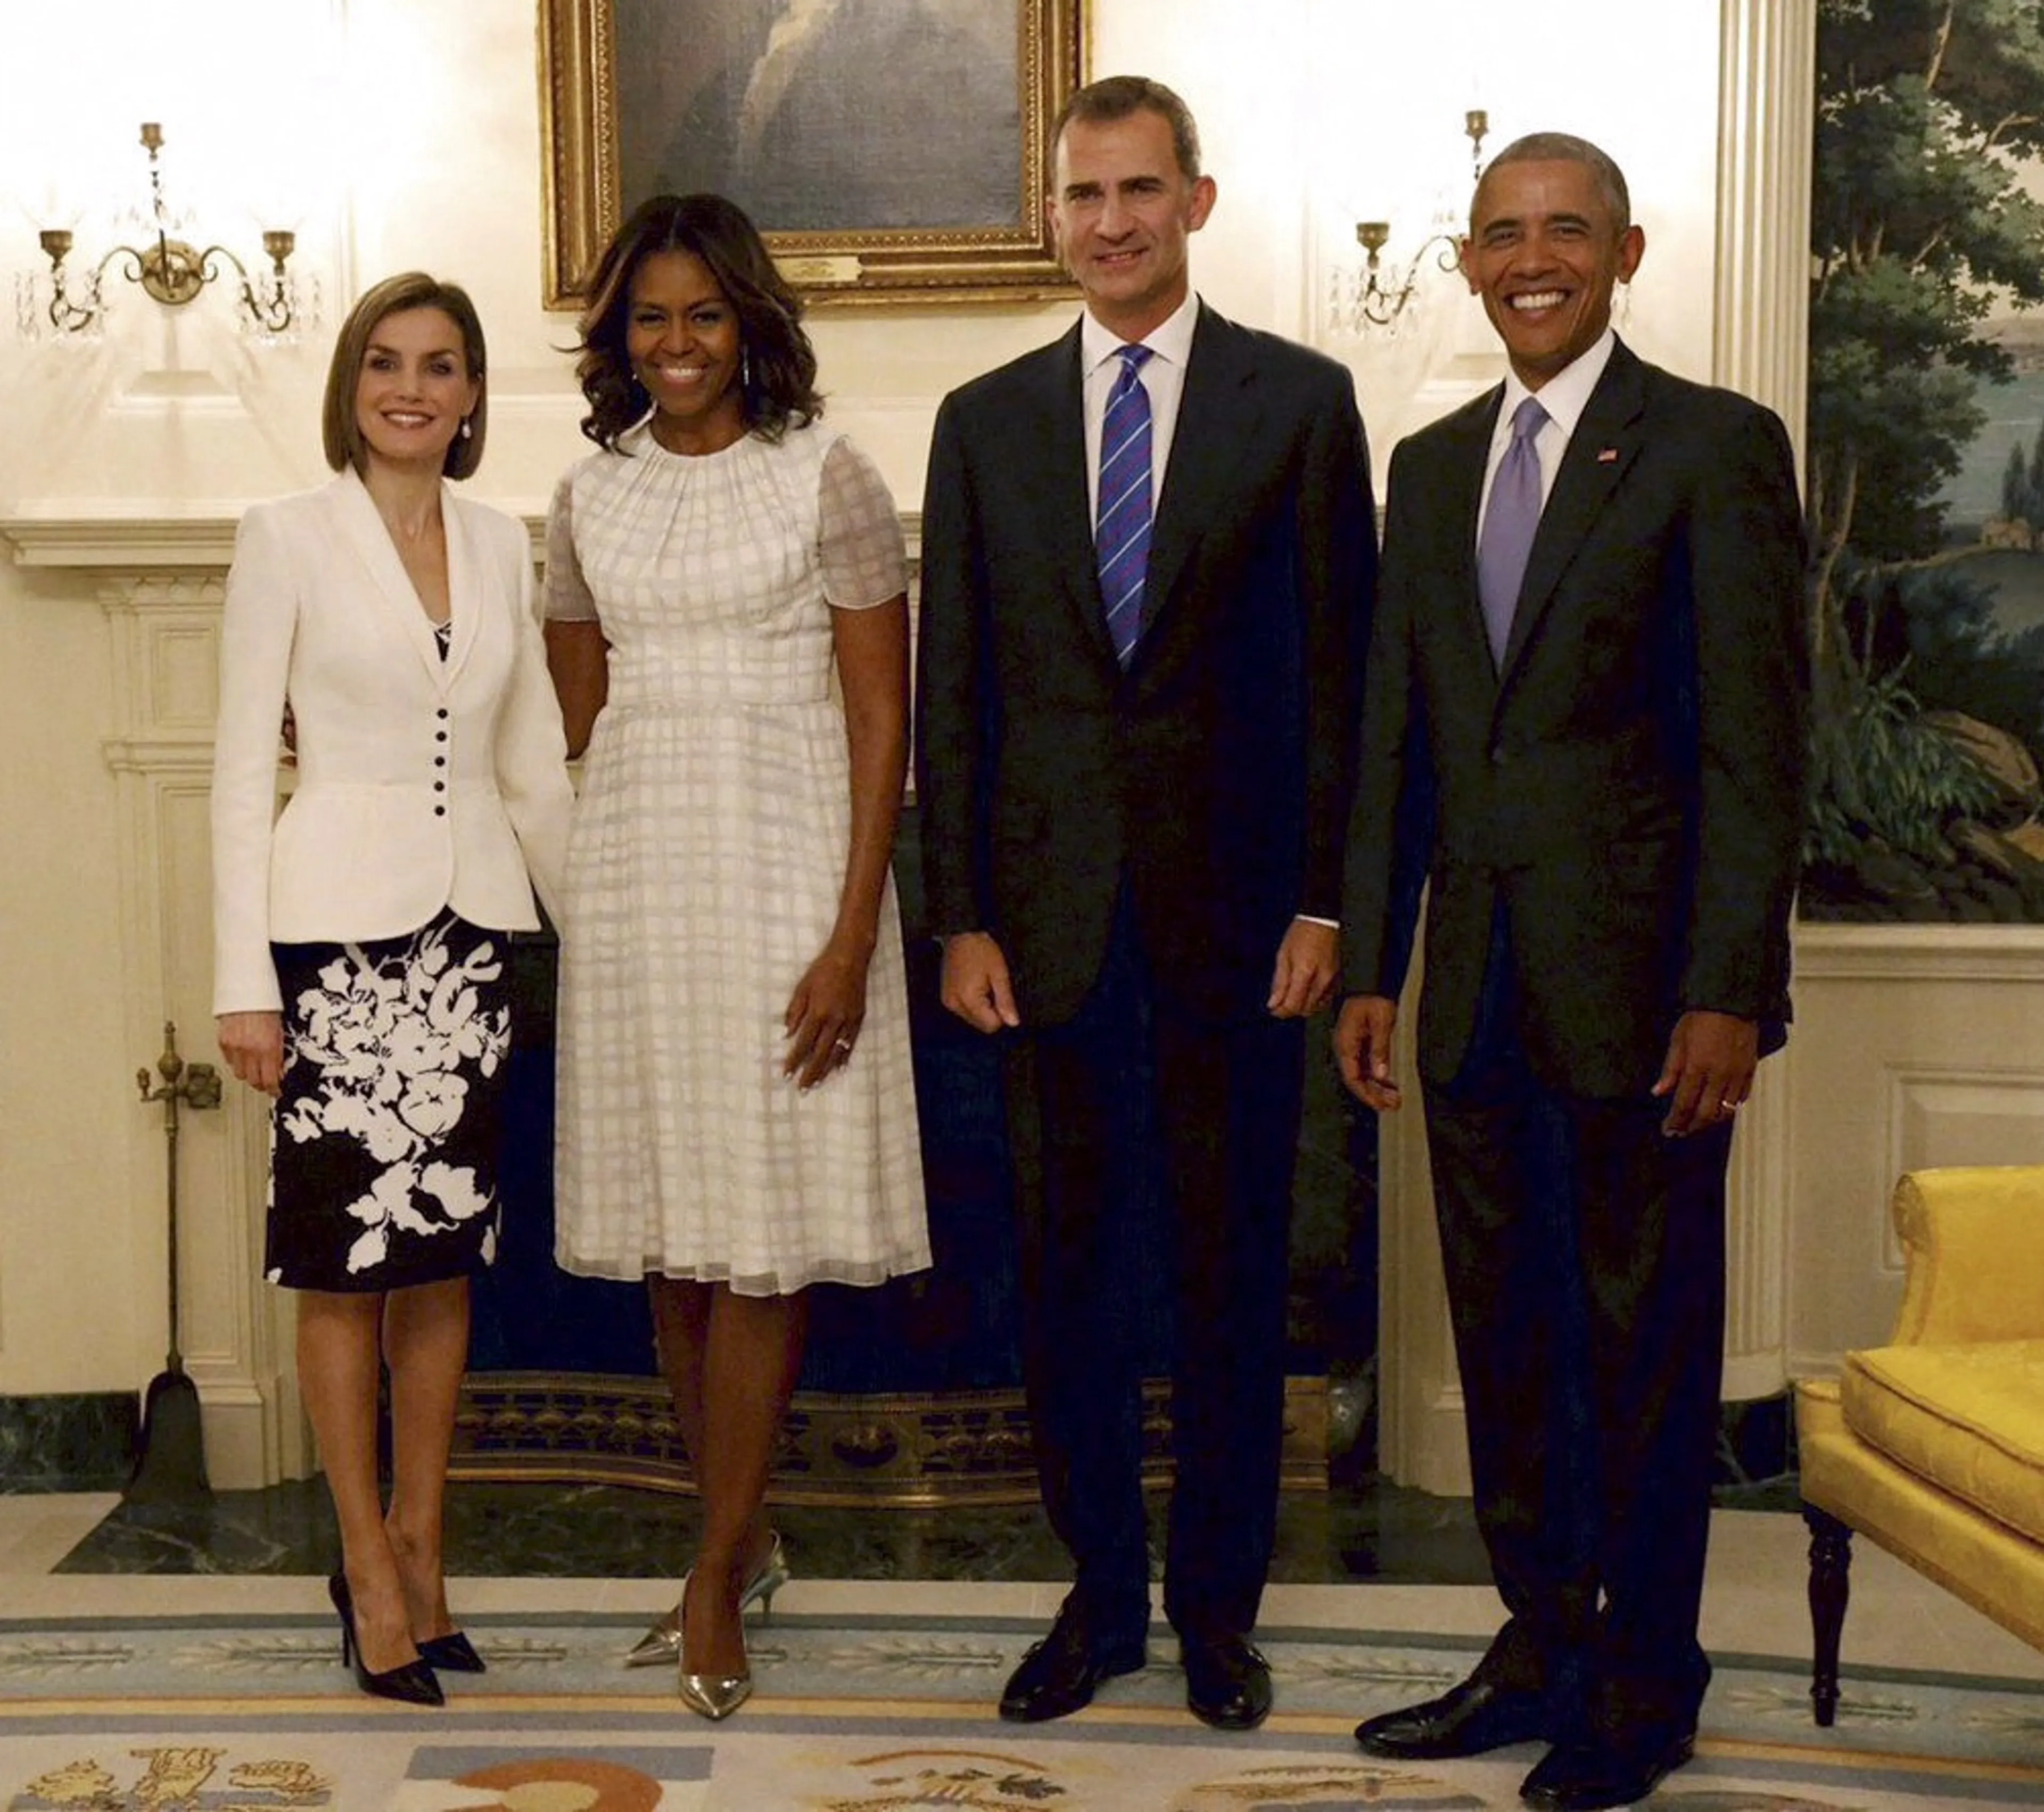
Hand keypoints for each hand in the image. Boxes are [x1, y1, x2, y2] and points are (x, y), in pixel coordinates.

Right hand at [217, 1011, 284, 1095]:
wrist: (246, 989)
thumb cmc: (266, 1005)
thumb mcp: (280, 1031)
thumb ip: (278, 1053)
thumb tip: (279, 1072)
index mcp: (268, 1047)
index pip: (269, 1080)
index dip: (273, 1090)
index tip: (276, 1092)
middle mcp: (250, 1050)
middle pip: (253, 1081)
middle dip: (261, 1084)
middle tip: (266, 1082)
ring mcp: (234, 1047)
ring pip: (239, 1074)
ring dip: (248, 1074)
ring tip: (254, 1068)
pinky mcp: (223, 1042)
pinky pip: (229, 1061)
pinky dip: (236, 1062)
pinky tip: (243, 1055)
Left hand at [783, 940, 870, 1089]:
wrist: (851, 957)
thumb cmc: (822, 970)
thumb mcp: (802, 988)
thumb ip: (794, 1012)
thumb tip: (786, 1035)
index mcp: (818, 1012)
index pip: (803, 1043)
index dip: (794, 1061)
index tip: (786, 1074)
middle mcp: (834, 1020)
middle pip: (820, 1053)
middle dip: (810, 1072)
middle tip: (802, 1088)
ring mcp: (848, 1021)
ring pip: (836, 1051)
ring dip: (826, 1069)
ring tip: (818, 1083)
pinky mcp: (858, 1018)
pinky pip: (851, 1043)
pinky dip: (844, 1057)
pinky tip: (839, 1068)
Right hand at [939, 931, 1019, 1033]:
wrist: (960, 934)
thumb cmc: (981, 949)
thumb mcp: (999, 973)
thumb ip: (1006, 1000)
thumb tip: (1013, 1023)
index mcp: (968, 999)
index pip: (991, 1025)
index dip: (1002, 1013)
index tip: (1001, 994)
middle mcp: (954, 1004)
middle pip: (981, 1025)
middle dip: (992, 1011)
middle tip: (992, 987)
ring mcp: (948, 1002)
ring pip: (973, 1019)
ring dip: (982, 1008)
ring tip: (983, 984)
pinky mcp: (946, 998)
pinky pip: (965, 1010)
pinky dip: (973, 1003)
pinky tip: (975, 985)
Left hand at [1267, 918, 1338, 1017]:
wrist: (1321, 920)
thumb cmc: (1299, 935)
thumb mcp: (1283, 956)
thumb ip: (1279, 983)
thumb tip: (1273, 1004)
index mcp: (1305, 972)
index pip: (1293, 1004)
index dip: (1281, 1011)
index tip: (1273, 1009)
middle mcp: (1321, 980)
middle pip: (1305, 1009)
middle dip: (1290, 1010)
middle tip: (1279, 1004)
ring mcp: (1332, 980)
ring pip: (1316, 1007)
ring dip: (1302, 1008)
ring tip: (1292, 997)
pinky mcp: (1337, 979)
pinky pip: (1326, 1000)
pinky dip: (1315, 1002)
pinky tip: (1306, 994)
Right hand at [1333, 994, 1401, 1110]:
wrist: (1370, 981)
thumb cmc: (1373, 997)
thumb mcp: (1381, 1023)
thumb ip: (1380, 1049)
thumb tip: (1380, 1074)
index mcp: (1346, 1044)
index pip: (1353, 1078)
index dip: (1367, 1094)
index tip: (1381, 1105)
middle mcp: (1345, 1047)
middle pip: (1357, 1079)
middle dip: (1374, 1094)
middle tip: (1393, 1104)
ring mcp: (1351, 1045)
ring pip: (1361, 1074)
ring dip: (1377, 1087)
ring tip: (1393, 1097)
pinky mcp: (1358, 1042)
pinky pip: (1365, 1064)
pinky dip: (1376, 1075)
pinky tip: (1388, 1082)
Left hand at [1652, 1009, 1758, 1136]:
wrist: (1733, 1002)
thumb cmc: (1702, 1018)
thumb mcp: (1677, 1040)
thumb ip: (1669, 1070)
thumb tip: (1658, 1092)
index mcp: (1697, 1068)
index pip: (1684, 1104)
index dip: (1675, 1121)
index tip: (1668, 1129)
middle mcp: (1718, 1076)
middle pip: (1706, 1114)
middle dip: (1692, 1126)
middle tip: (1681, 1131)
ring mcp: (1736, 1075)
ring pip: (1726, 1110)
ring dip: (1711, 1121)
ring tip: (1698, 1122)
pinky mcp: (1750, 1071)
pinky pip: (1741, 1098)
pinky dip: (1730, 1107)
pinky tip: (1720, 1108)